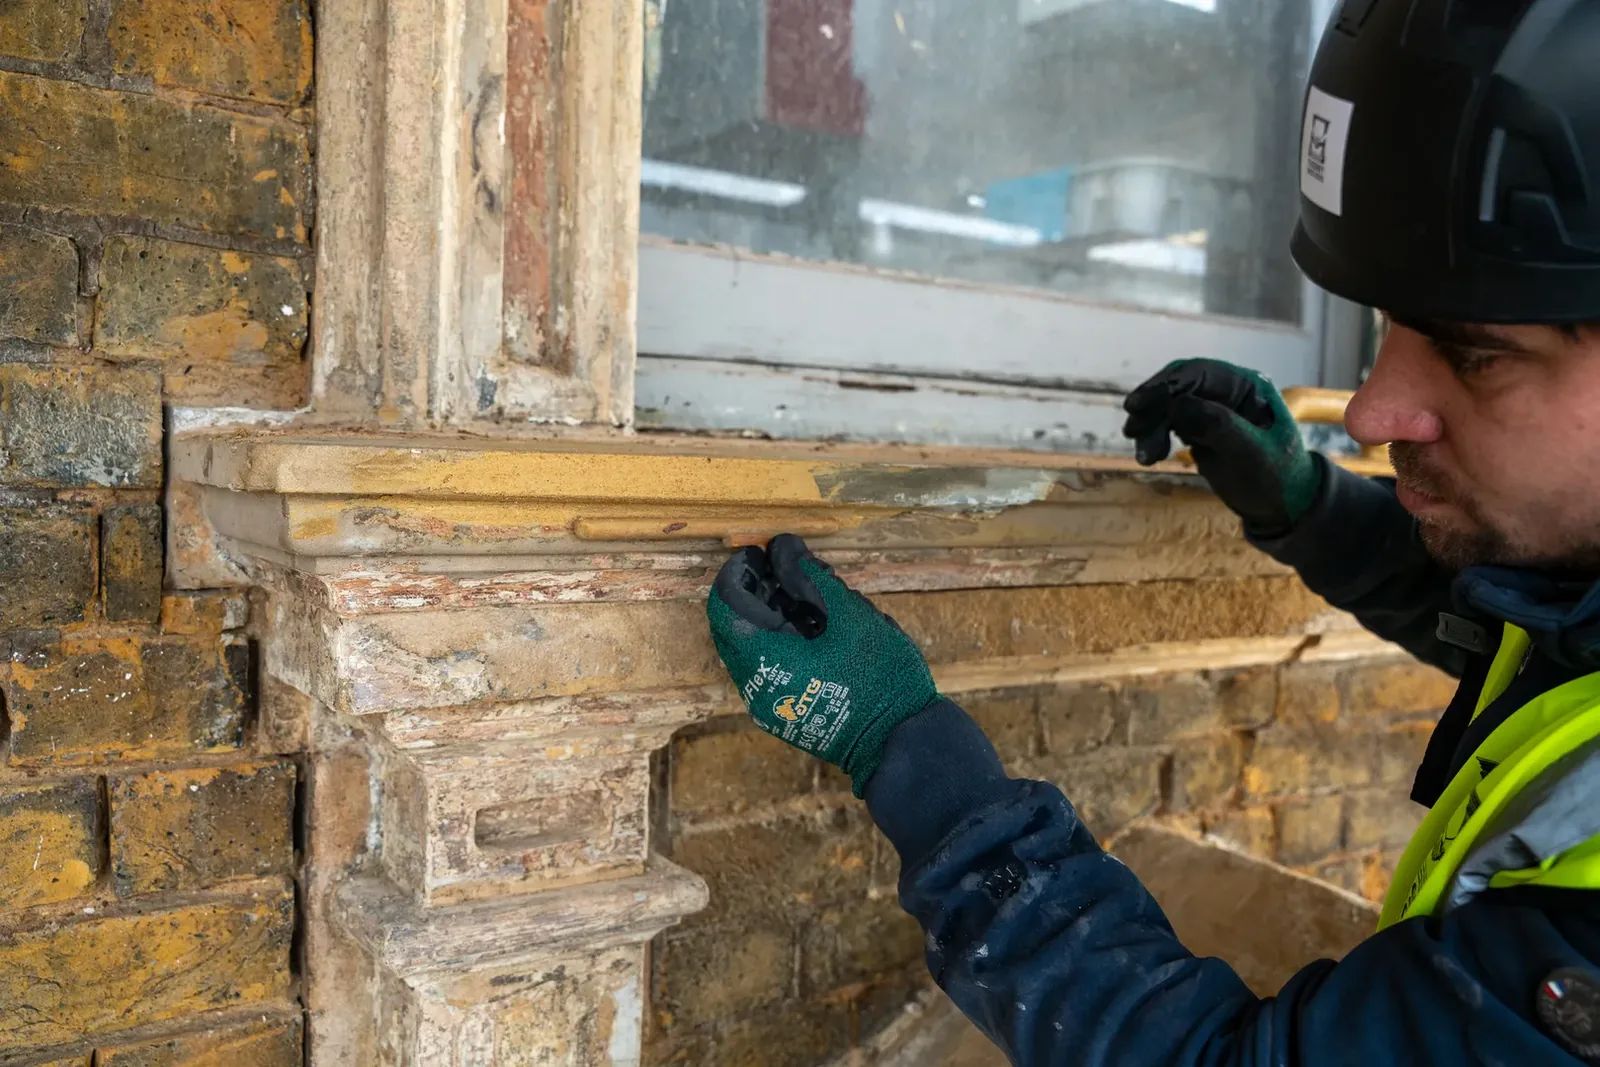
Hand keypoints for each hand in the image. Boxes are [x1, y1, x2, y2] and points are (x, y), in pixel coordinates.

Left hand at [706, 535, 938, 795]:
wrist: (900, 742)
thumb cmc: (880, 677)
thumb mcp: (850, 617)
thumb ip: (811, 578)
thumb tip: (784, 547)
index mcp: (764, 661)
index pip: (724, 606)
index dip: (736, 572)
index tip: (759, 552)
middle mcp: (756, 686)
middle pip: (736, 628)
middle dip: (754, 591)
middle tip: (782, 566)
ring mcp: (770, 705)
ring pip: (755, 648)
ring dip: (770, 615)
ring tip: (804, 590)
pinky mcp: (787, 713)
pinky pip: (771, 667)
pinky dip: (782, 640)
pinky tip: (812, 624)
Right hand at [1122, 358, 1322, 533]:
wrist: (1282, 508)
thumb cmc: (1277, 479)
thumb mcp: (1252, 453)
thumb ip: (1218, 426)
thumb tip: (1176, 406)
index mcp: (1247, 386)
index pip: (1199, 374)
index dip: (1165, 385)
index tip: (1137, 405)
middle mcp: (1227, 391)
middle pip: (1177, 387)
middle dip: (1153, 408)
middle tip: (1133, 433)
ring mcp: (1212, 409)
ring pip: (1168, 406)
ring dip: (1150, 426)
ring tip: (1146, 456)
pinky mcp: (1200, 428)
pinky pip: (1168, 423)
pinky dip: (1155, 436)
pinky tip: (1152, 456)